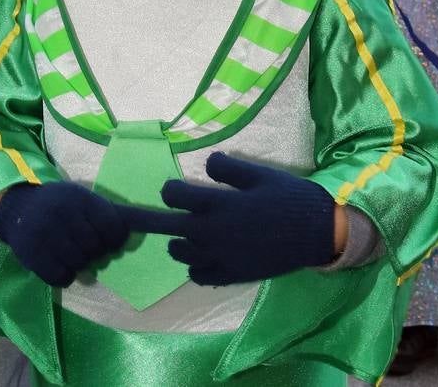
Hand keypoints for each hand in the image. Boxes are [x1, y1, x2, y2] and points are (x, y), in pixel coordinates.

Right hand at [0, 182, 129, 286]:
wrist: (17, 206)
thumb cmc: (59, 204)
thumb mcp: (82, 198)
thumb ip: (104, 213)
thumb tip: (140, 229)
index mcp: (80, 199)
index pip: (112, 227)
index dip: (116, 238)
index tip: (110, 240)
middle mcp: (63, 215)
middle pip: (95, 248)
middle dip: (95, 251)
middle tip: (86, 246)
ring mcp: (45, 235)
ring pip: (79, 265)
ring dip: (79, 264)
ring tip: (70, 253)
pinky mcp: (32, 255)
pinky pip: (60, 278)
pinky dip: (64, 276)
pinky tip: (58, 264)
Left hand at [137, 153, 336, 285]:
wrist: (317, 233)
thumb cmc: (289, 199)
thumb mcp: (259, 175)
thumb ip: (228, 169)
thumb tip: (207, 161)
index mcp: (218, 203)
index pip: (173, 196)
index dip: (170, 190)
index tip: (175, 189)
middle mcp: (212, 232)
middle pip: (165, 227)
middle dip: (140, 220)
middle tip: (120, 219)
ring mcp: (220, 257)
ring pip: (179, 253)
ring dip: (178, 241)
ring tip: (189, 233)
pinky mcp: (231, 275)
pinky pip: (198, 275)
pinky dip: (195, 266)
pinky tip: (204, 256)